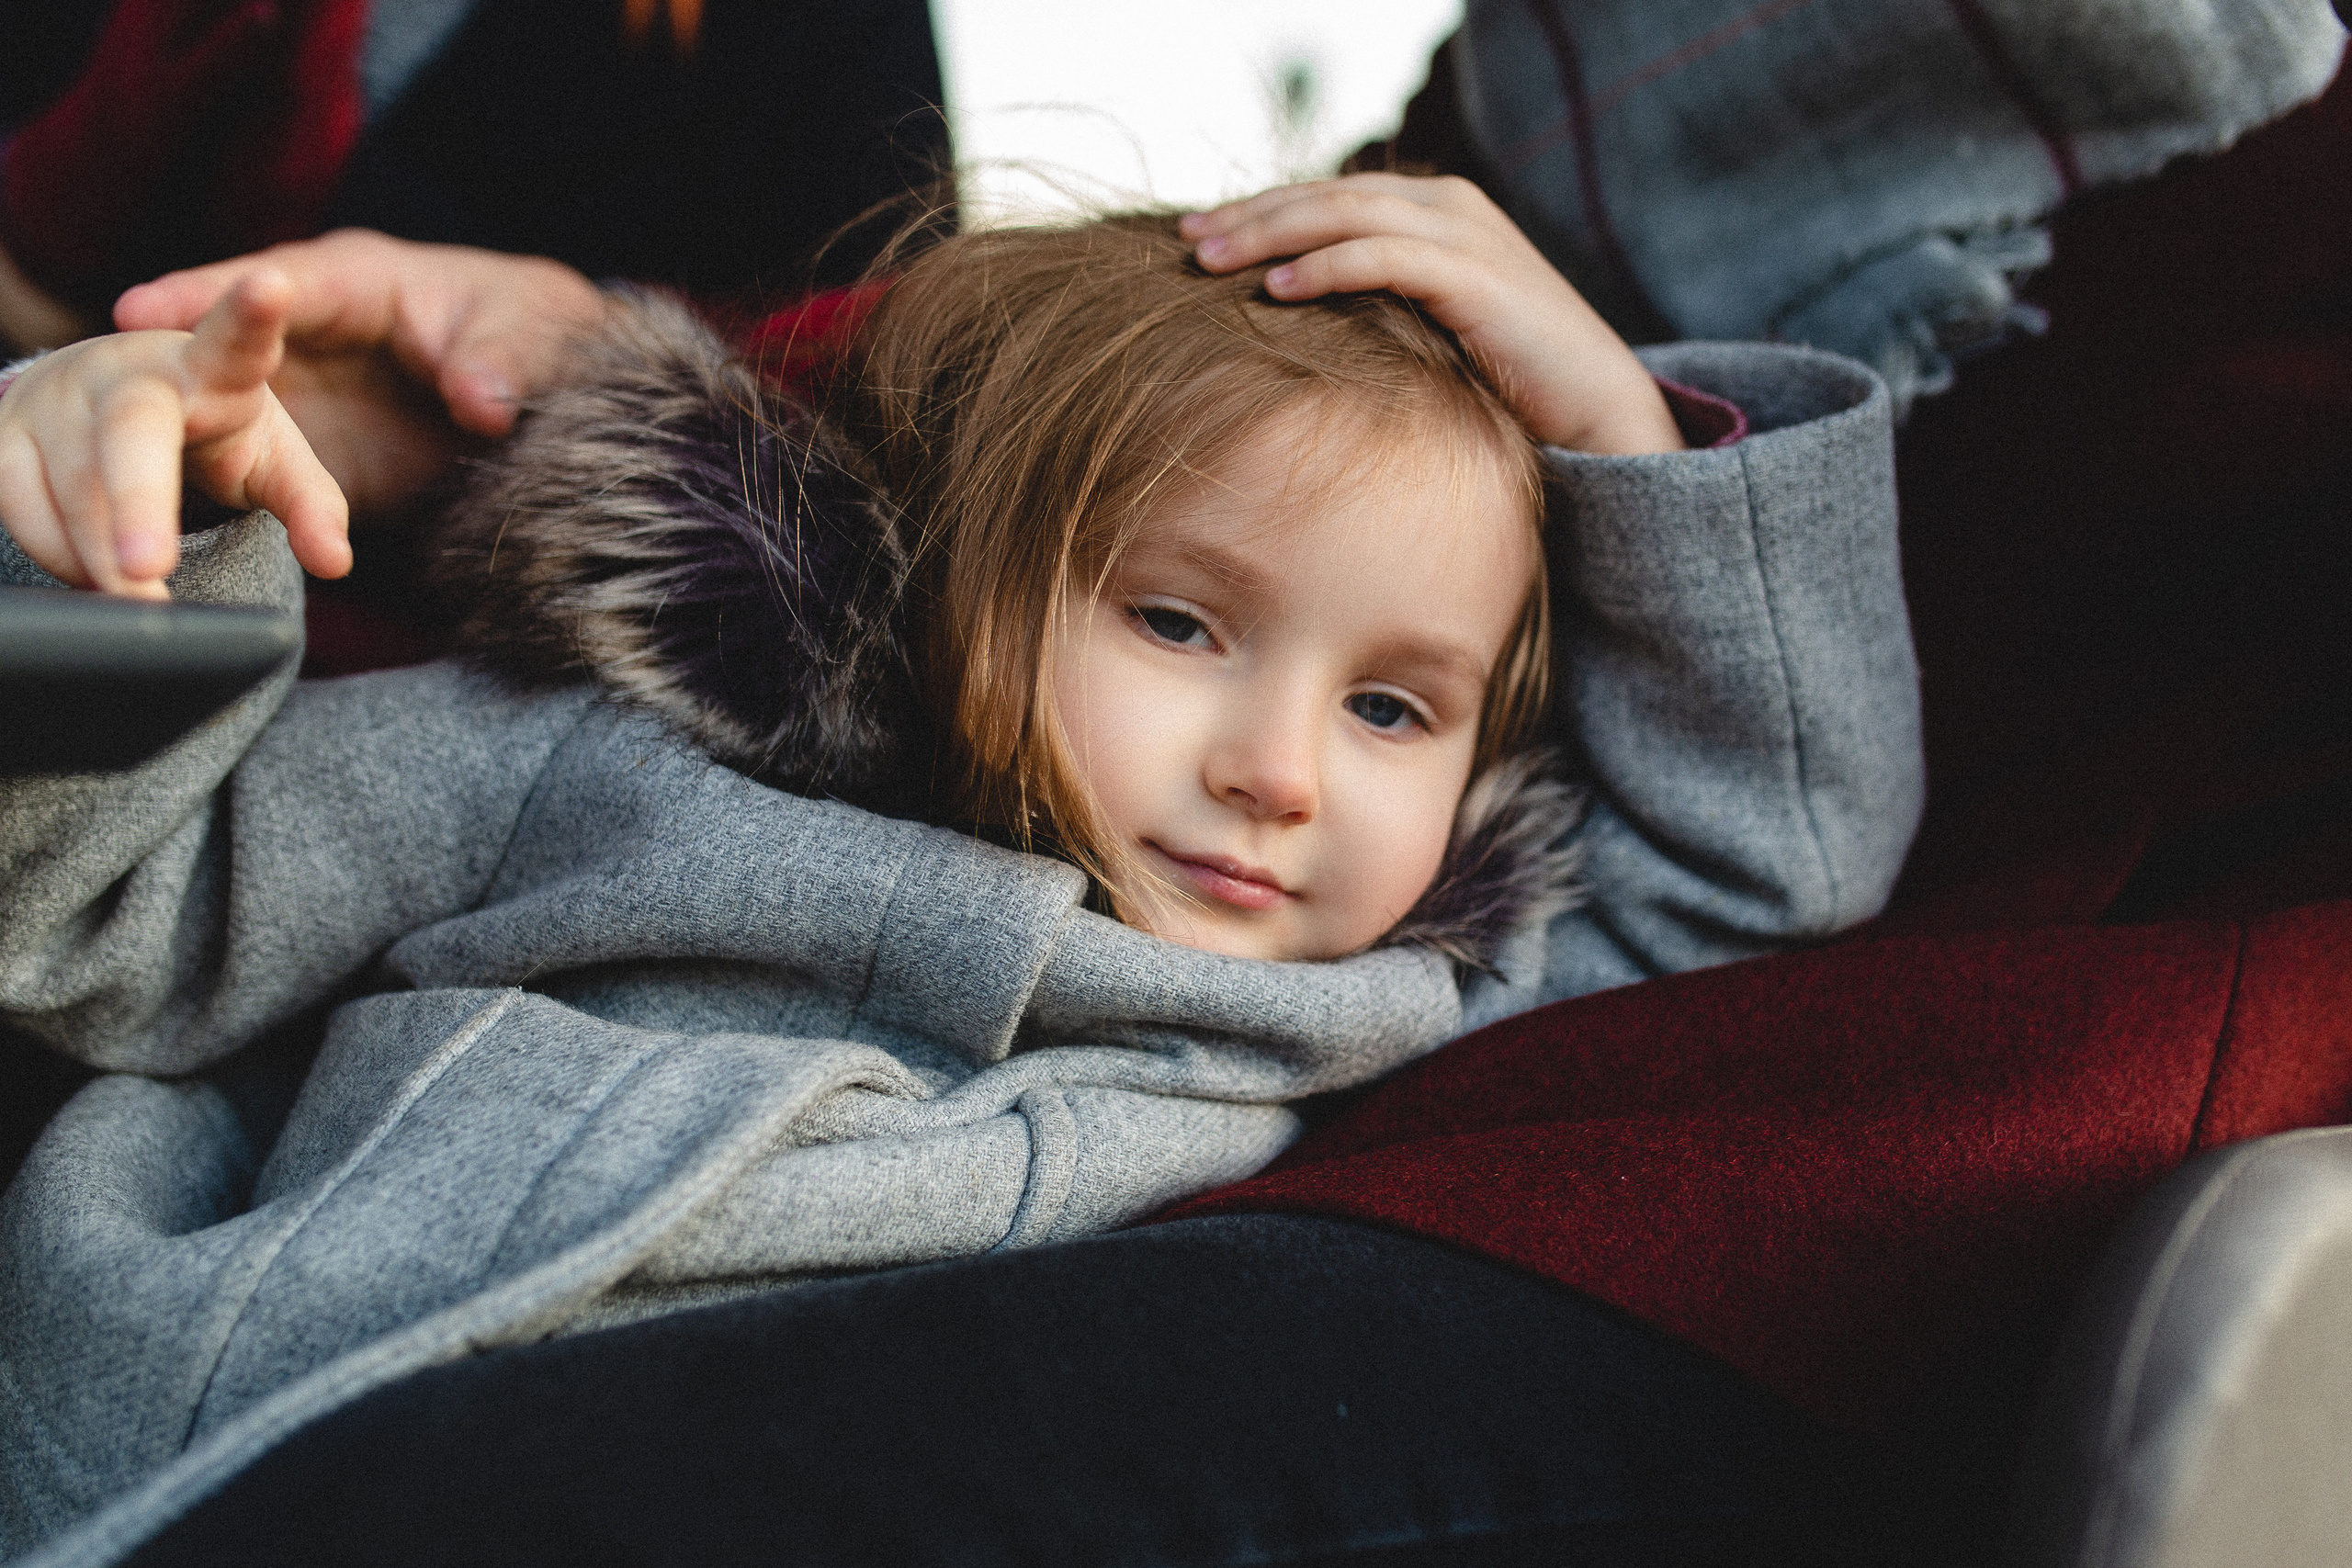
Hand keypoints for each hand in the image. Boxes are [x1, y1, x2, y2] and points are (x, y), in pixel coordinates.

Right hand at [0, 269, 347, 597]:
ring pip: (68, 483)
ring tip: (140, 600)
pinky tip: (89, 574)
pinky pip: (15, 502)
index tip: (275, 284)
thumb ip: (311, 506)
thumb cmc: (208, 430)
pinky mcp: (4, 429)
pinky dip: (55, 553)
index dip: (252, 313)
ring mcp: (57, 396)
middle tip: (148, 570)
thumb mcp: (271, 459)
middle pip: (131, 432)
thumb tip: (335, 562)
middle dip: (136, 501)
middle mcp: (127, 371)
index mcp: (210, 368)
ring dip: (98, 554)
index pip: (237, 339)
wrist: (108, 403)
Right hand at [113, 229, 605, 518]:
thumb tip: (481, 400)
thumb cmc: (531, 334)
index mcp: (353, 281)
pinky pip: (237, 473)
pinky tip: (141, 530)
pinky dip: (200, 497)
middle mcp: (305, 334)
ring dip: (163, 449)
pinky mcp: (300, 454)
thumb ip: (500, 362)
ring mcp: (293, 395)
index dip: (210, 297)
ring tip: (113, 495)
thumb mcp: (529, 334)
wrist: (549, 390)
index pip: (277, 283)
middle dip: (156, 376)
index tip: (141, 312)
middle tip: (97, 404)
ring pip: (210, 412)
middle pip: (214, 348)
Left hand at [1181, 174, 1683, 453]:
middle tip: (1185, 238)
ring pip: (1345, 213)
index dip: (1259, 209)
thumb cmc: (1506, 385)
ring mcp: (1464, 235)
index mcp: (1433, 211)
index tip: (1194, 233)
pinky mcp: (1476, 276)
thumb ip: (1374, 309)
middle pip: (1325, 194)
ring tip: (1209, 260)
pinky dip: (1326, 267)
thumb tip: (1290, 326)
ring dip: (1271, 233)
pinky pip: (1384, 257)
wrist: (1598, 411)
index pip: (1327, 195)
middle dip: (1250, 214)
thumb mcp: (1426, 333)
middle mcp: (1447, 207)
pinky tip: (1276, 289)